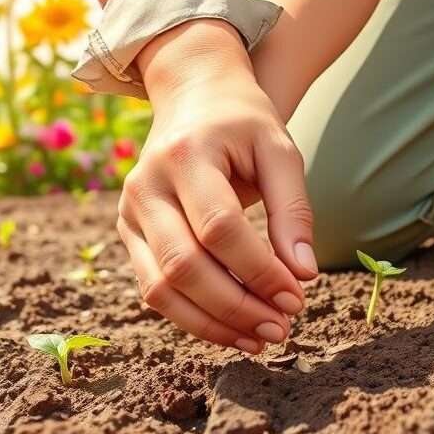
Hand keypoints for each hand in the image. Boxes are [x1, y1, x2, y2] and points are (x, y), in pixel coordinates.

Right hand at [116, 19, 317, 351]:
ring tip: (261, 339)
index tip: (297, 296)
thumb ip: (293, 210)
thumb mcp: (280, 151)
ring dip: (212, 324)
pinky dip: (194, 317)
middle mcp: (146, 185)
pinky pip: (154, 289)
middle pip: (183, 265)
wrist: (193, 94)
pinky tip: (235, 329)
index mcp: (187, 155)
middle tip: (282, 328)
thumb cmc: (244, 123)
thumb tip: (303, 276)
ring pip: (160, 288)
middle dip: (236, 306)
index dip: (259, 270)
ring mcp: (130, 211)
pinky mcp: (129, 233)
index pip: (219, 227)